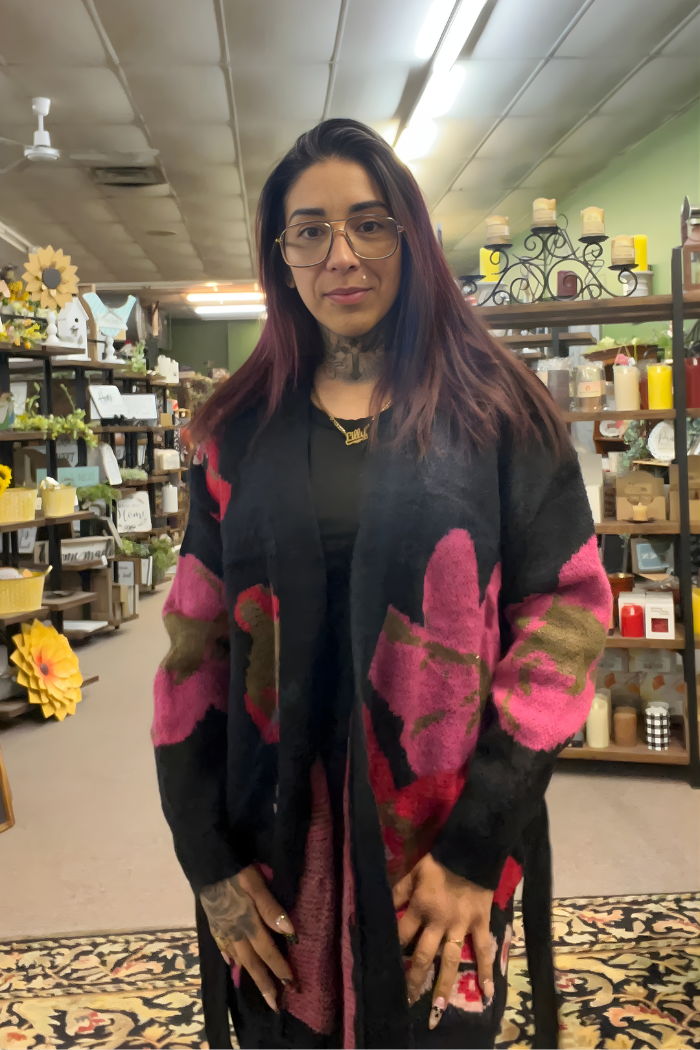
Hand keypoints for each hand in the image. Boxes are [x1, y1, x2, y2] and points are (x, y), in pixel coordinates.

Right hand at [200, 865, 295, 1012]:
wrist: (205, 865)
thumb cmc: (235, 871)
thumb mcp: (256, 884)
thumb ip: (271, 909)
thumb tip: (290, 933)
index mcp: (248, 925)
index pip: (268, 953)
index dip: (281, 970)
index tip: (293, 986)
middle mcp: (235, 933)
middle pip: (253, 964)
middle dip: (266, 985)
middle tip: (276, 1005)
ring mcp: (223, 931)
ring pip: (239, 960)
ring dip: (251, 976)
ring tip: (260, 990)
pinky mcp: (214, 924)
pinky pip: (224, 949)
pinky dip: (231, 960)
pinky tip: (234, 965)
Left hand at [393, 853, 493, 1029]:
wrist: (471, 851)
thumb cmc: (439, 862)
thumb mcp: (413, 873)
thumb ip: (398, 892)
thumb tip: (380, 905)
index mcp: (420, 907)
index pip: (402, 934)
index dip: (393, 950)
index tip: (385, 970)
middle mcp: (439, 921)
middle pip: (423, 955)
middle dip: (413, 978)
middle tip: (407, 1001)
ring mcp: (461, 925)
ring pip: (451, 959)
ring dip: (443, 984)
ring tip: (437, 1008)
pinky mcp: (480, 924)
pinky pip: (484, 950)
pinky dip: (487, 971)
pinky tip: (487, 993)